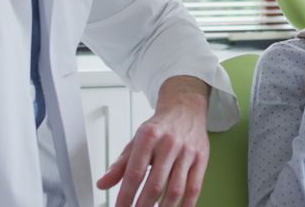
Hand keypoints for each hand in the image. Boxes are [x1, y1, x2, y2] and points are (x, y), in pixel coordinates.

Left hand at [97, 76, 209, 206]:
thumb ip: (120, 165)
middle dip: (143, 206)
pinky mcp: (202, 158)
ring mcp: (187, 151)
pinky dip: (186, 204)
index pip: (135, 173)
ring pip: (176, 188)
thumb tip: (102, 184)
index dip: (126, 195)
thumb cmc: (160, 127)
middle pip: (155, 184)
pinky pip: (195, 187)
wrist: (186, 108)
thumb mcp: (136, 141)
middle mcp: (169, 143)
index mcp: (149, 137)